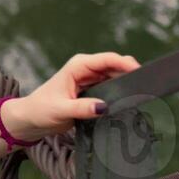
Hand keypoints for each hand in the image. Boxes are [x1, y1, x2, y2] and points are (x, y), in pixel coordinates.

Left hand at [8, 52, 140, 139]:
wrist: (31, 119)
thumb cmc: (41, 110)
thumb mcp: (61, 110)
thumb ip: (82, 108)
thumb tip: (103, 107)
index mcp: (78, 66)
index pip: (107, 59)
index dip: (125, 63)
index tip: (141, 72)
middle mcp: (86, 69)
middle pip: (116, 67)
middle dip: (131, 75)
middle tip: (147, 87)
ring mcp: (90, 80)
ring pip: (116, 78)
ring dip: (127, 85)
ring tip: (141, 95)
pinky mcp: (93, 91)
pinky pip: (112, 89)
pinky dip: (121, 93)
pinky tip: (130, 102)